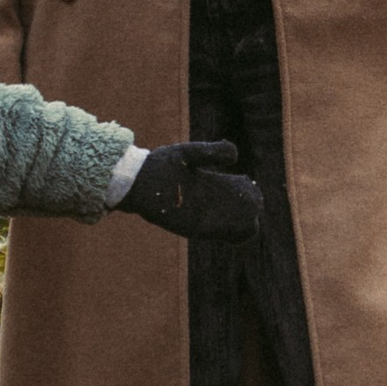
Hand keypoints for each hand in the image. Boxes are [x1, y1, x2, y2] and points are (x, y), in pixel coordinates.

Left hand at [116, 140, 263, 241]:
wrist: (135, 180)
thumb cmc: (159, 165)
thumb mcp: (189, 154)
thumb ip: (211, 152)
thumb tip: (236, 154)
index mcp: (208, 187)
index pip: (238, 194)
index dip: (249, 192)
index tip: (247, 184)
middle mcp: (207, 204)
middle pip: (241, 212)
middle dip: (250, 207)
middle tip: (247, 200)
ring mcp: (202, 218)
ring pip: (235, 227)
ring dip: (244, 221)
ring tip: (245, 213)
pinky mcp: (193, 227)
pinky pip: (219, 233)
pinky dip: (233, 230)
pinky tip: (235, 221)